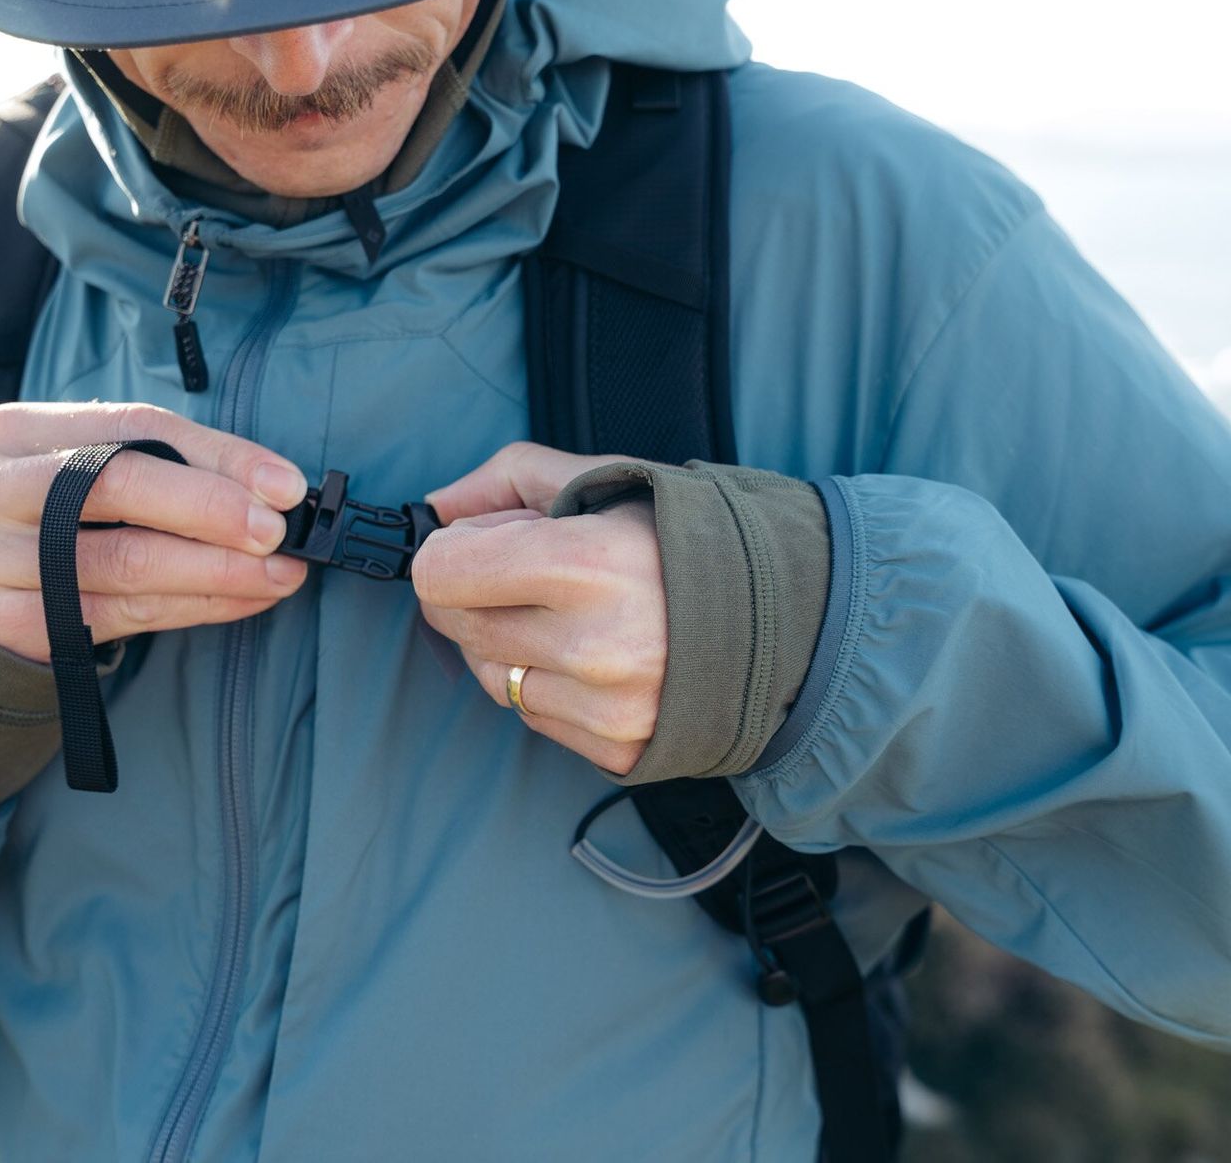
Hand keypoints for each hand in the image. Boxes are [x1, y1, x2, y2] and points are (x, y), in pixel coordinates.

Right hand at [0, 401, 309, 661]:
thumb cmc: (41, 515)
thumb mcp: (84, 468)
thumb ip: (170, 463)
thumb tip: (273, 485)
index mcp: (5, 431)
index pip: (127, 428)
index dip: (214, 456)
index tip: (283, 485)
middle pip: (113, 488)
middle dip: (211, 512)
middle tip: (278, 534)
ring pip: (121, 564)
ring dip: (216, 571)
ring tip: (278, 574)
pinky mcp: (1, 624)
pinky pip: (116, 616)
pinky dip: (189, 608)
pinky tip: (238, 601)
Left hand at [415, 442, 664, 775]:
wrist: (794, 620)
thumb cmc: (693, 541)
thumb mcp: (607, 481)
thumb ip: (508, 479)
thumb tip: (436, 508)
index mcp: (583, 564)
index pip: (440, 572)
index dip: (454, 549)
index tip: (486, 540)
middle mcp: (590, 646)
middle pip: (456, 624)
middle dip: (475, 592)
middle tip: (532, 575)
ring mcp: (604, 708)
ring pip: (491, 676)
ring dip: (509, 642)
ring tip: (572, 613)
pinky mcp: (617, 750)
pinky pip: (534, 716)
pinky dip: (547, 684)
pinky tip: (593, 656)